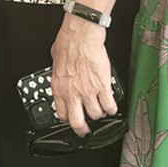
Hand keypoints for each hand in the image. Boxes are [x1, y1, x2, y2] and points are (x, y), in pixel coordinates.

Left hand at [49, 17, 116, 137]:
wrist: (81, 35)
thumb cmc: (68, 42)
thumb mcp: (55, 60)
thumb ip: (59, 73)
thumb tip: (61, 73)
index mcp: (58, 87)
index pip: (61, 113)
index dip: (67, 119)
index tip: (71, 119)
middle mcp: (72, 93)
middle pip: (78, 122)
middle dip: (82, 130)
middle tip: (85, 131)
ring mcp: (88, 91)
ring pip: (95, 115)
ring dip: (99, 115)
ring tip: (100, 112)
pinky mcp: (102, 87)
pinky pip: (109, 106)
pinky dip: (112, 109)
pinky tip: (112, 107)